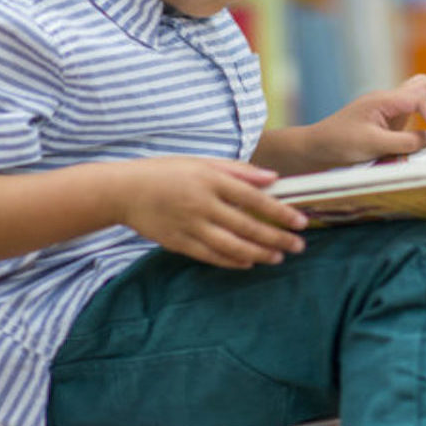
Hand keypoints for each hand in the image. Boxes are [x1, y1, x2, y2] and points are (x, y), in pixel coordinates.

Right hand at [112, 157, 308, 267]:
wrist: (124, 191)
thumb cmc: (167, 172)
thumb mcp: (203, 162)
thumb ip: (239, 171)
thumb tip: (273, 178)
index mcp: (210, 180)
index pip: (254, 198)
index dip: (280, 212)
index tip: (301, 221)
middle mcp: (202, 204)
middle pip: (247, 226)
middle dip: (276, 238)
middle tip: (298, 245)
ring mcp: (189, 225)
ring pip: (231, 245)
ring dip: (259, 253)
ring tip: (278, 257)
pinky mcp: (178, 242)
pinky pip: (210, 256)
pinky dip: (231, 261)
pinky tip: (249, 262)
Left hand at [310, 74, 425, 165]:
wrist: (313, 149)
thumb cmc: (337, 144)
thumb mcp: (372, 145)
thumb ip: (405, 141)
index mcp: (385, 100)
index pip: (421, 99)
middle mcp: (389, 100)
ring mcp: (389, 109)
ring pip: (423, 93)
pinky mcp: (388, 122)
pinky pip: (416, 112)